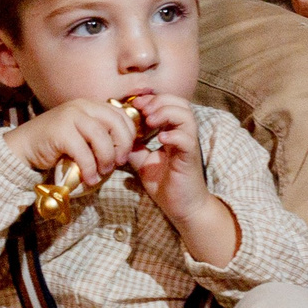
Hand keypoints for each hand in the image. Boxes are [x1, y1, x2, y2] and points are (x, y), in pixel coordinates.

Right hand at [2, 97, 139, 199]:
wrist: (24, 147)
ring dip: (106, 159)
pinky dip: (90, 168)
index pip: (121, 115)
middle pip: (115, 123)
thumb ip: (100, 134)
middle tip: (118, 163)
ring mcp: (70, 116)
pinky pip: (83, 152)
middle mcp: (81, 106)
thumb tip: (125, 149)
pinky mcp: (60, 132)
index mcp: (90, 105)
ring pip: (101, 137)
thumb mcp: (82, 134)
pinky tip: (89, 178)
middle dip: (122, 146)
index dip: (128, 135)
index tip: (125, 153)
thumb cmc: (56, 144)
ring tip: (102, 173)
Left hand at [124, 92, 239, 264]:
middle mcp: (184, 135)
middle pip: (180, 103)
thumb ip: (135, 149)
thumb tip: (116, 138)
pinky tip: (161, 139)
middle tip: (142, 109)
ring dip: (167, 113)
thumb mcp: (144, 163)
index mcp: (174, 133)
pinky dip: (174, 134)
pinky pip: (187, 139)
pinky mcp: (191, 157)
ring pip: (186, 116)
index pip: (169, 104)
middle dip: (159, 101)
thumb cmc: (166, 185)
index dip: (152, 99)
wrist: (183, 208)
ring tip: (150, 120)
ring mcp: (189, 145)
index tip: (135, 104)